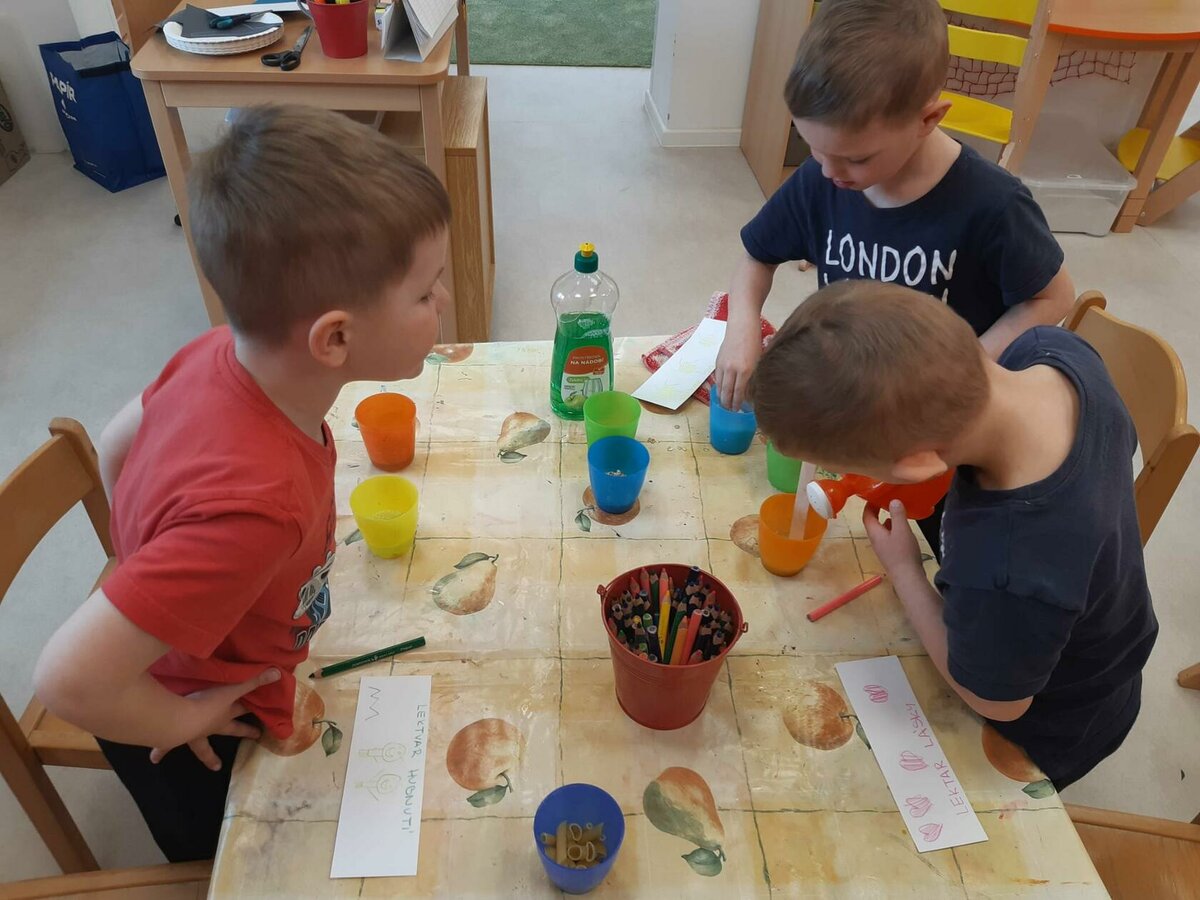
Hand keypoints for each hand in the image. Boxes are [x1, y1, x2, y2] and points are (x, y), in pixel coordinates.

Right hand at [149, 668, 279, 770]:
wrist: (180, 721)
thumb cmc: (207, 703)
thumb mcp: (231, 688)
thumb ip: (252, 679)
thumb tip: (278, 673)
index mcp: (223, 715)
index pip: (240, 716)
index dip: (250, 720)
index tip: (258, 733)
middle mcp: (209, 727)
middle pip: (224, 734)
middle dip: (230, 740)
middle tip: (219, 765)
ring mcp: (191, 733)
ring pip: (196, 746)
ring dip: (200, 754)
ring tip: (200, 764)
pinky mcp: (173, 736)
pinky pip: (165, 744)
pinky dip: (160, 750)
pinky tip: (154, 758)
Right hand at [714, 326, 761, 409]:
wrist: (742, 326)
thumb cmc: (754, 341)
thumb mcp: (758, 360)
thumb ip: (753, 376)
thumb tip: (751, 391)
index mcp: (745, 370)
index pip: (739, 392)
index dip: (738, 403)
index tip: (738, 409)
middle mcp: (732, 369)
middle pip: (728, 392)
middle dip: (728, 403)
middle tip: (730, 411)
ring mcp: (723, 365)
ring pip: (720, 386)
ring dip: (721, 397)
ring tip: (724, 404)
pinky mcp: (717, 361)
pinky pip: (717, 378)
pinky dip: (718, 386)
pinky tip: (720, 391)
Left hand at [862, 501, 923, 576]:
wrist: (907, 577)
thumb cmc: (903, 552)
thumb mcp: (901, 529)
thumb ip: (897, 514)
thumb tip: (893, 500)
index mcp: (875, 532)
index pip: (866, 516)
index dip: (869, 505)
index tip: (875, 495)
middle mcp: (875, 540)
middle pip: (872, 523)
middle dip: (876, 511)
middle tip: (885, 501)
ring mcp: (882, 548)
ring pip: (880, 530)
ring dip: (884, 520)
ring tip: (894, 512)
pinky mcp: (890, 554)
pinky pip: (887, 537)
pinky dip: (891, 529)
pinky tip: (901, 528)